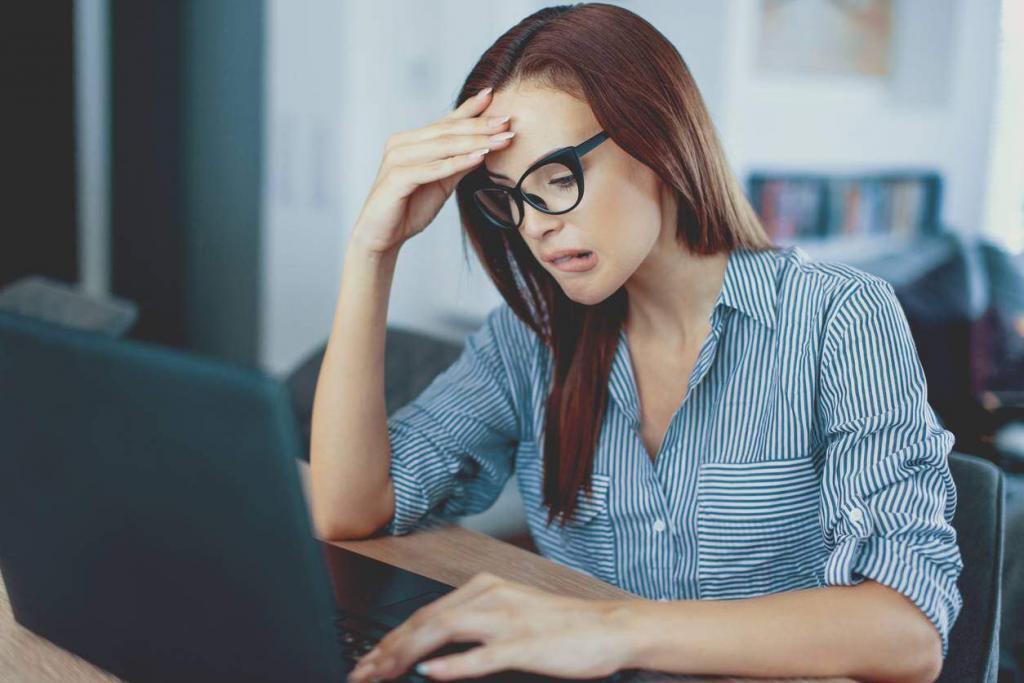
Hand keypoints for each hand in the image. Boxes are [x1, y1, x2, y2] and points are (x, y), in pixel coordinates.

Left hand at [346, 572, 635, 681]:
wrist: (609, 627)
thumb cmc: (563, 626)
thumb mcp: (511, 614)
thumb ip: (474, 625)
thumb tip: (433, 651)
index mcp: (485, 588)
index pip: (425, 612)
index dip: (391, 637)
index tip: (369, 659)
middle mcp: (490, 597)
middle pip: (425, 620)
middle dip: (387, 649)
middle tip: (363, 672)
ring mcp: (506, 620)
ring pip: (442, 632)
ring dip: (405, 655)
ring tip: (381, 675)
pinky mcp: (523, 644)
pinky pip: (481, 655)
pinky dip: (452, 666)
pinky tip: (431, 675)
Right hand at [351, 86, 514, 256]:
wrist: (382, 238)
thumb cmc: (409, 209)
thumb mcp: (442, 183)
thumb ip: (459, 163)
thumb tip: (486, 146)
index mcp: (411, 141)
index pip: (446, 122)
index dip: (471, 109)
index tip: (495, 95)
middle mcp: (402, 144)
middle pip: (447, 130)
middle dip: (480, 125)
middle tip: (507, 120)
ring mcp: (397, 159)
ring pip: (442, 146)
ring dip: (474, 141)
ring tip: (501, 138)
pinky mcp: (396, 178)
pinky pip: (432, 168)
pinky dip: (457, 162)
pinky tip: (480, 157)